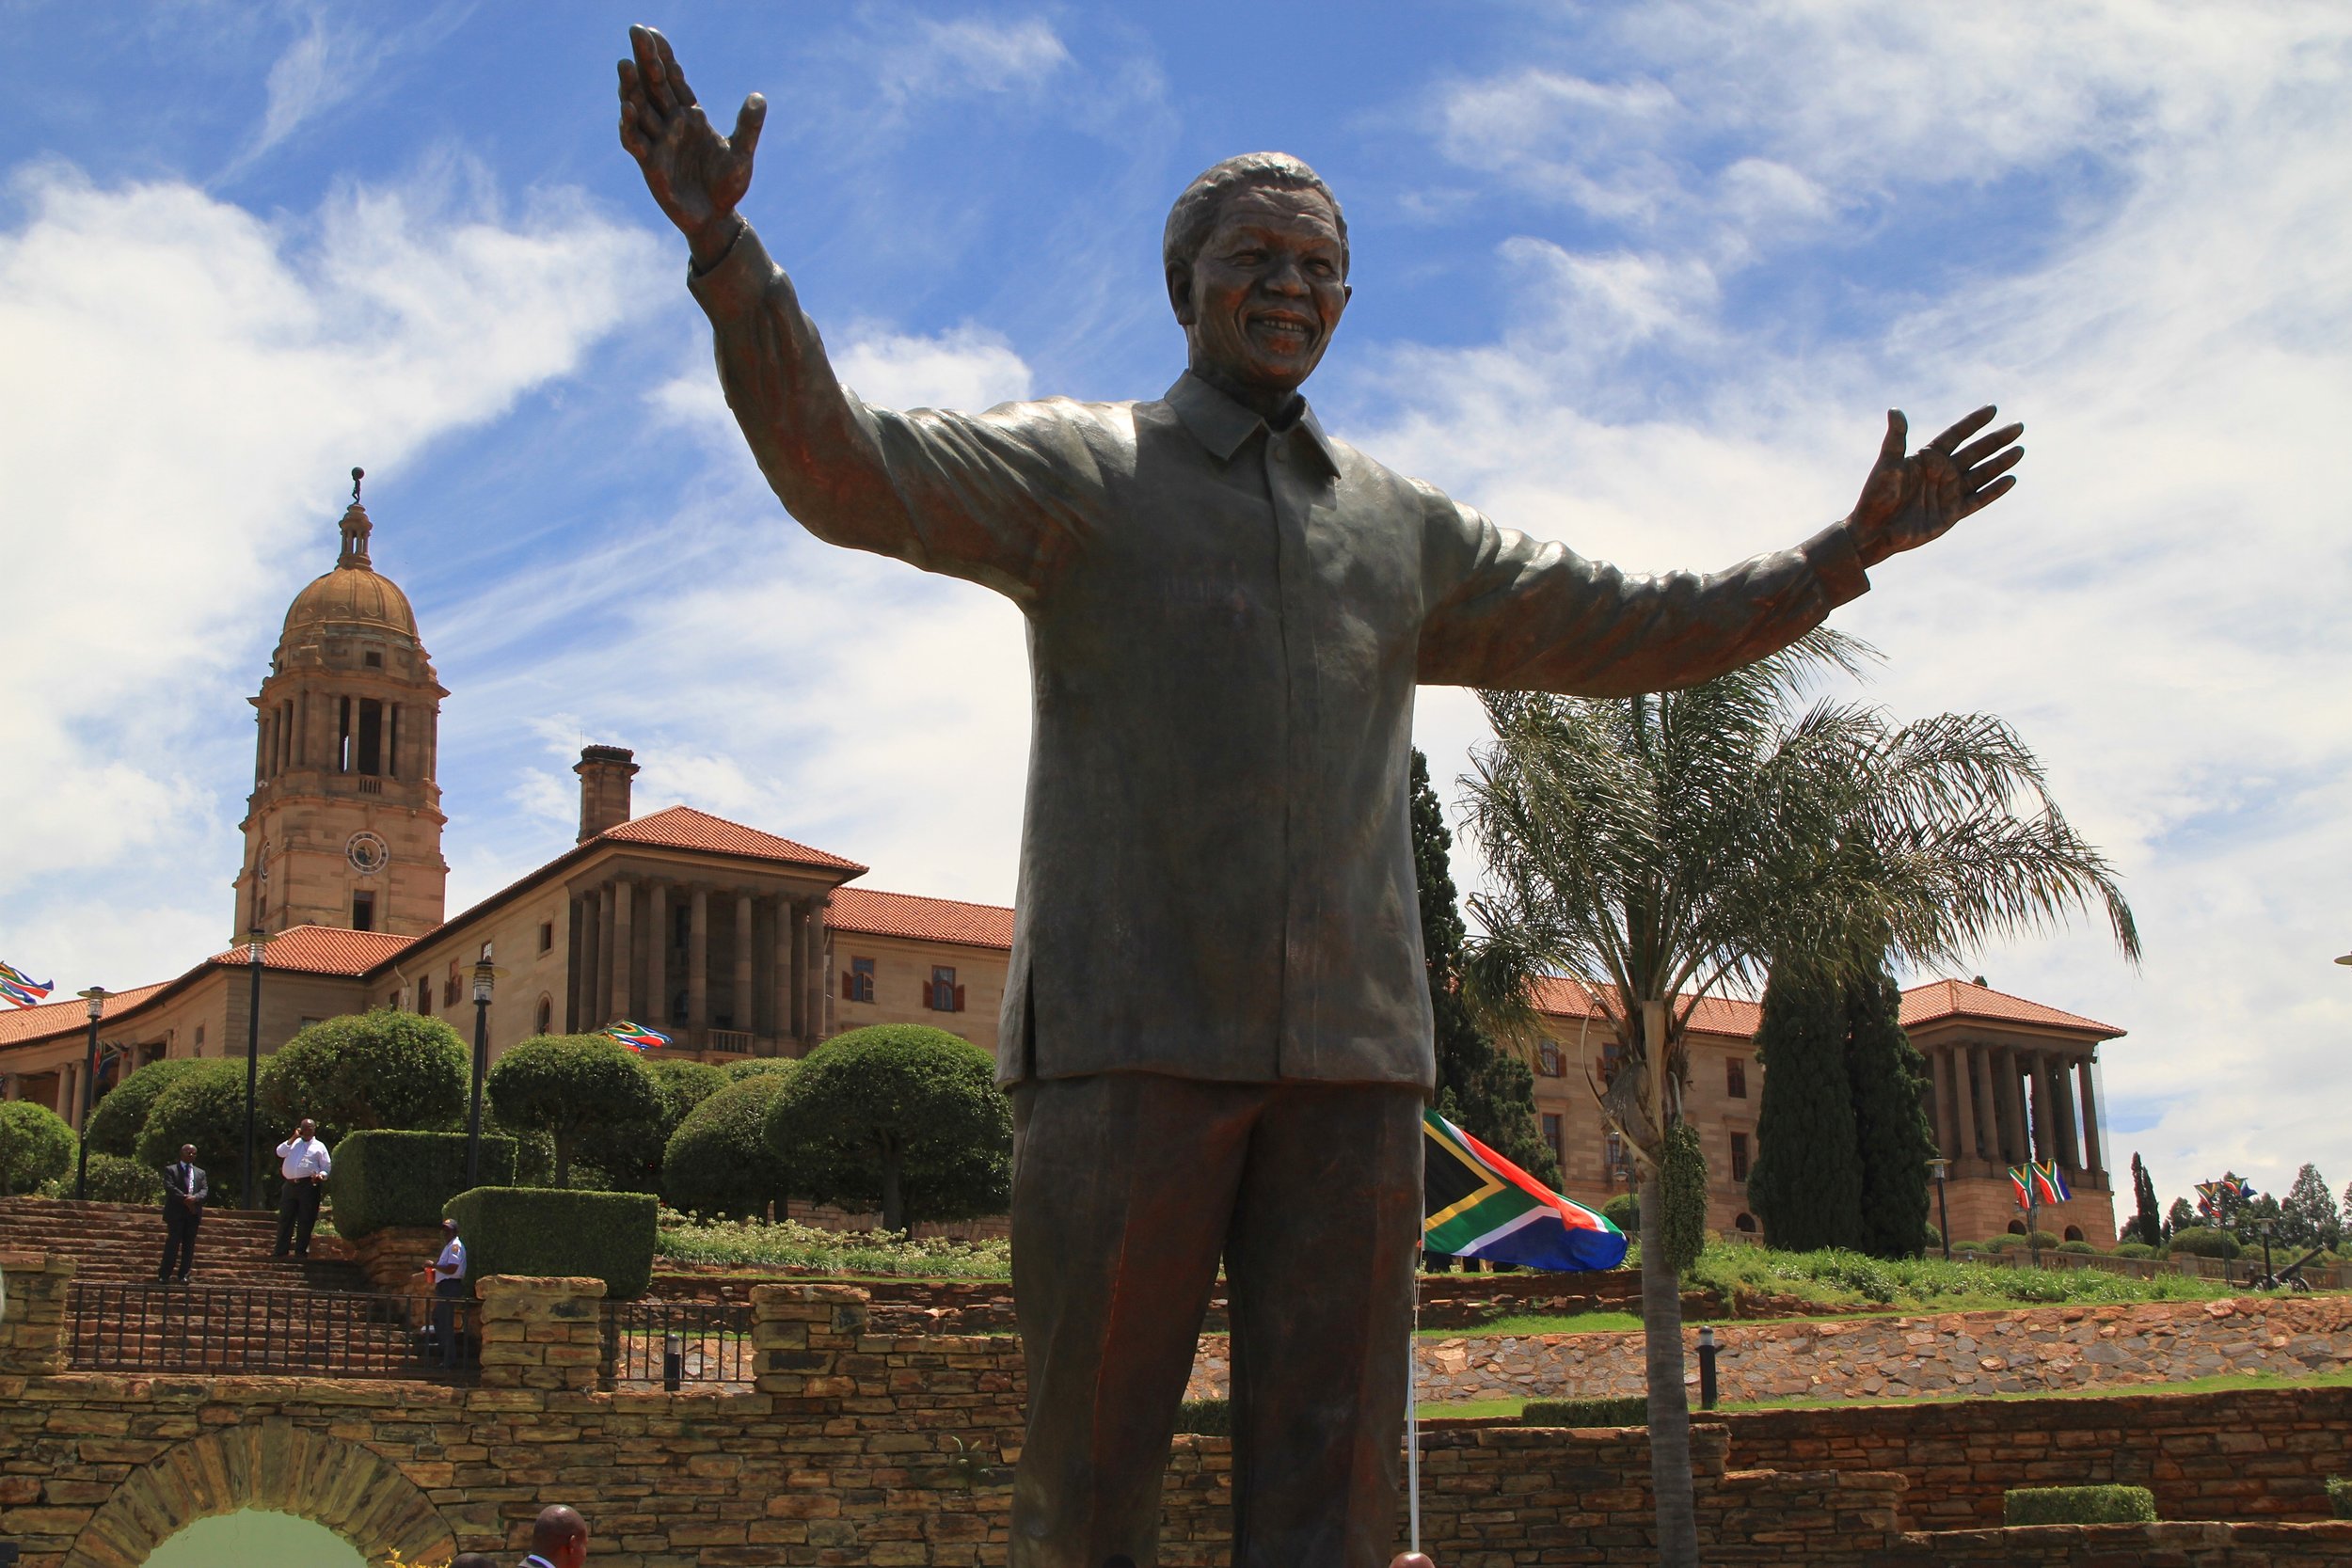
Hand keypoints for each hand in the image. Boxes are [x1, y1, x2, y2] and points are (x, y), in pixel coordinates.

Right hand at [617, 25, 765, 265]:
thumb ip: (748, 126)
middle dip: (644, 59)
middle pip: (654, 86)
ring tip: (625, 64)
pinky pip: (636, 142)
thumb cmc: (728, 187)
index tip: (652, 31)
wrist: (717, 220)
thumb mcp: (742, 154)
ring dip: (631, 87)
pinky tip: (628, 107)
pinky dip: (631, 126)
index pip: (674, 79)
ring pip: (640, 109)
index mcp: (691, 116)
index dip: (664, 56)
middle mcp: (670, 125)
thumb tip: (758, 96)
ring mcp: (658, 143)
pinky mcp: (651, 165)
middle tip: (635, 31)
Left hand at [1845, 407, 2022, 567]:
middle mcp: (1942, 472)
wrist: (1874, 531)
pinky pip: (1978, 499)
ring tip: (2020, 450)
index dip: (1974, 422)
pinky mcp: (1952, 513)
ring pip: (1981, 474)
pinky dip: (1994, 490)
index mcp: (1928, 457)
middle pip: (1975, 451)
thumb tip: (1894, 410)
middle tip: (2018, 426)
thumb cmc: (1876, 496)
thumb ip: (1896, 439)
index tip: (1992, 408)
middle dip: (1996, 440)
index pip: (1956, 434)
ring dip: (2000, 462)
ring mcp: (1949, 492)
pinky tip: (2010, 480)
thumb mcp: (1887, 465)